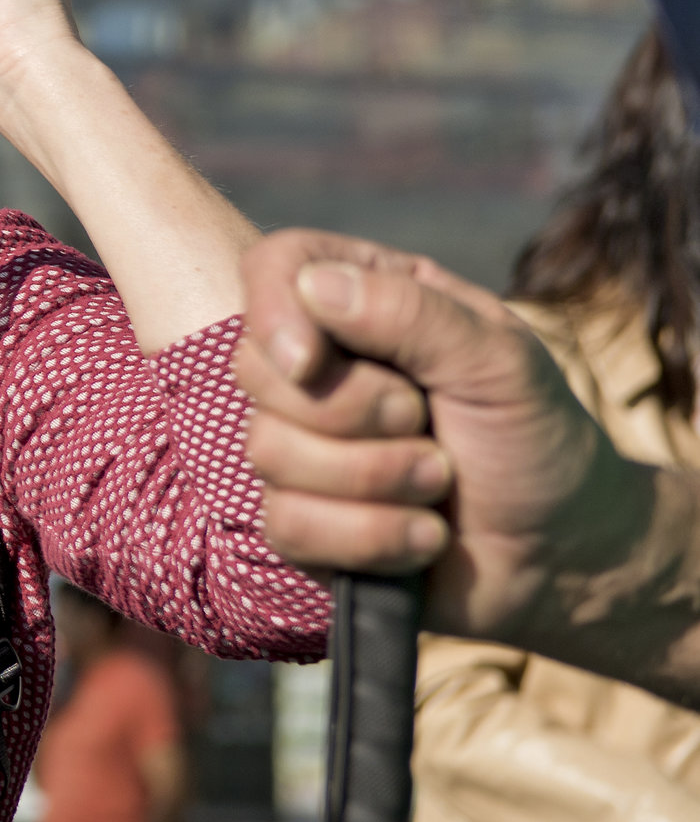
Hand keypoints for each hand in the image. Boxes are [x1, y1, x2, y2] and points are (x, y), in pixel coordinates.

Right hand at [233, 229, 627, 641]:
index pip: (276, 268)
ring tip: (441, 483)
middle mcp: (321, 367)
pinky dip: (369, 536)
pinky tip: (420, 535)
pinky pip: (286, 526)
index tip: (310, 363)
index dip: (273, 312)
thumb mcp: (499, 360)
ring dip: (376, 480)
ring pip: (269, 454)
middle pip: (258, 369)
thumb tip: (316, 285)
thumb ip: (411, 314)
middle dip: (352, 411)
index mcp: (367, 302)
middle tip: (427, 421)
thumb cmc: (536, 439)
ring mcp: (301, 446)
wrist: (562, 553)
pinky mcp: (300, 519)